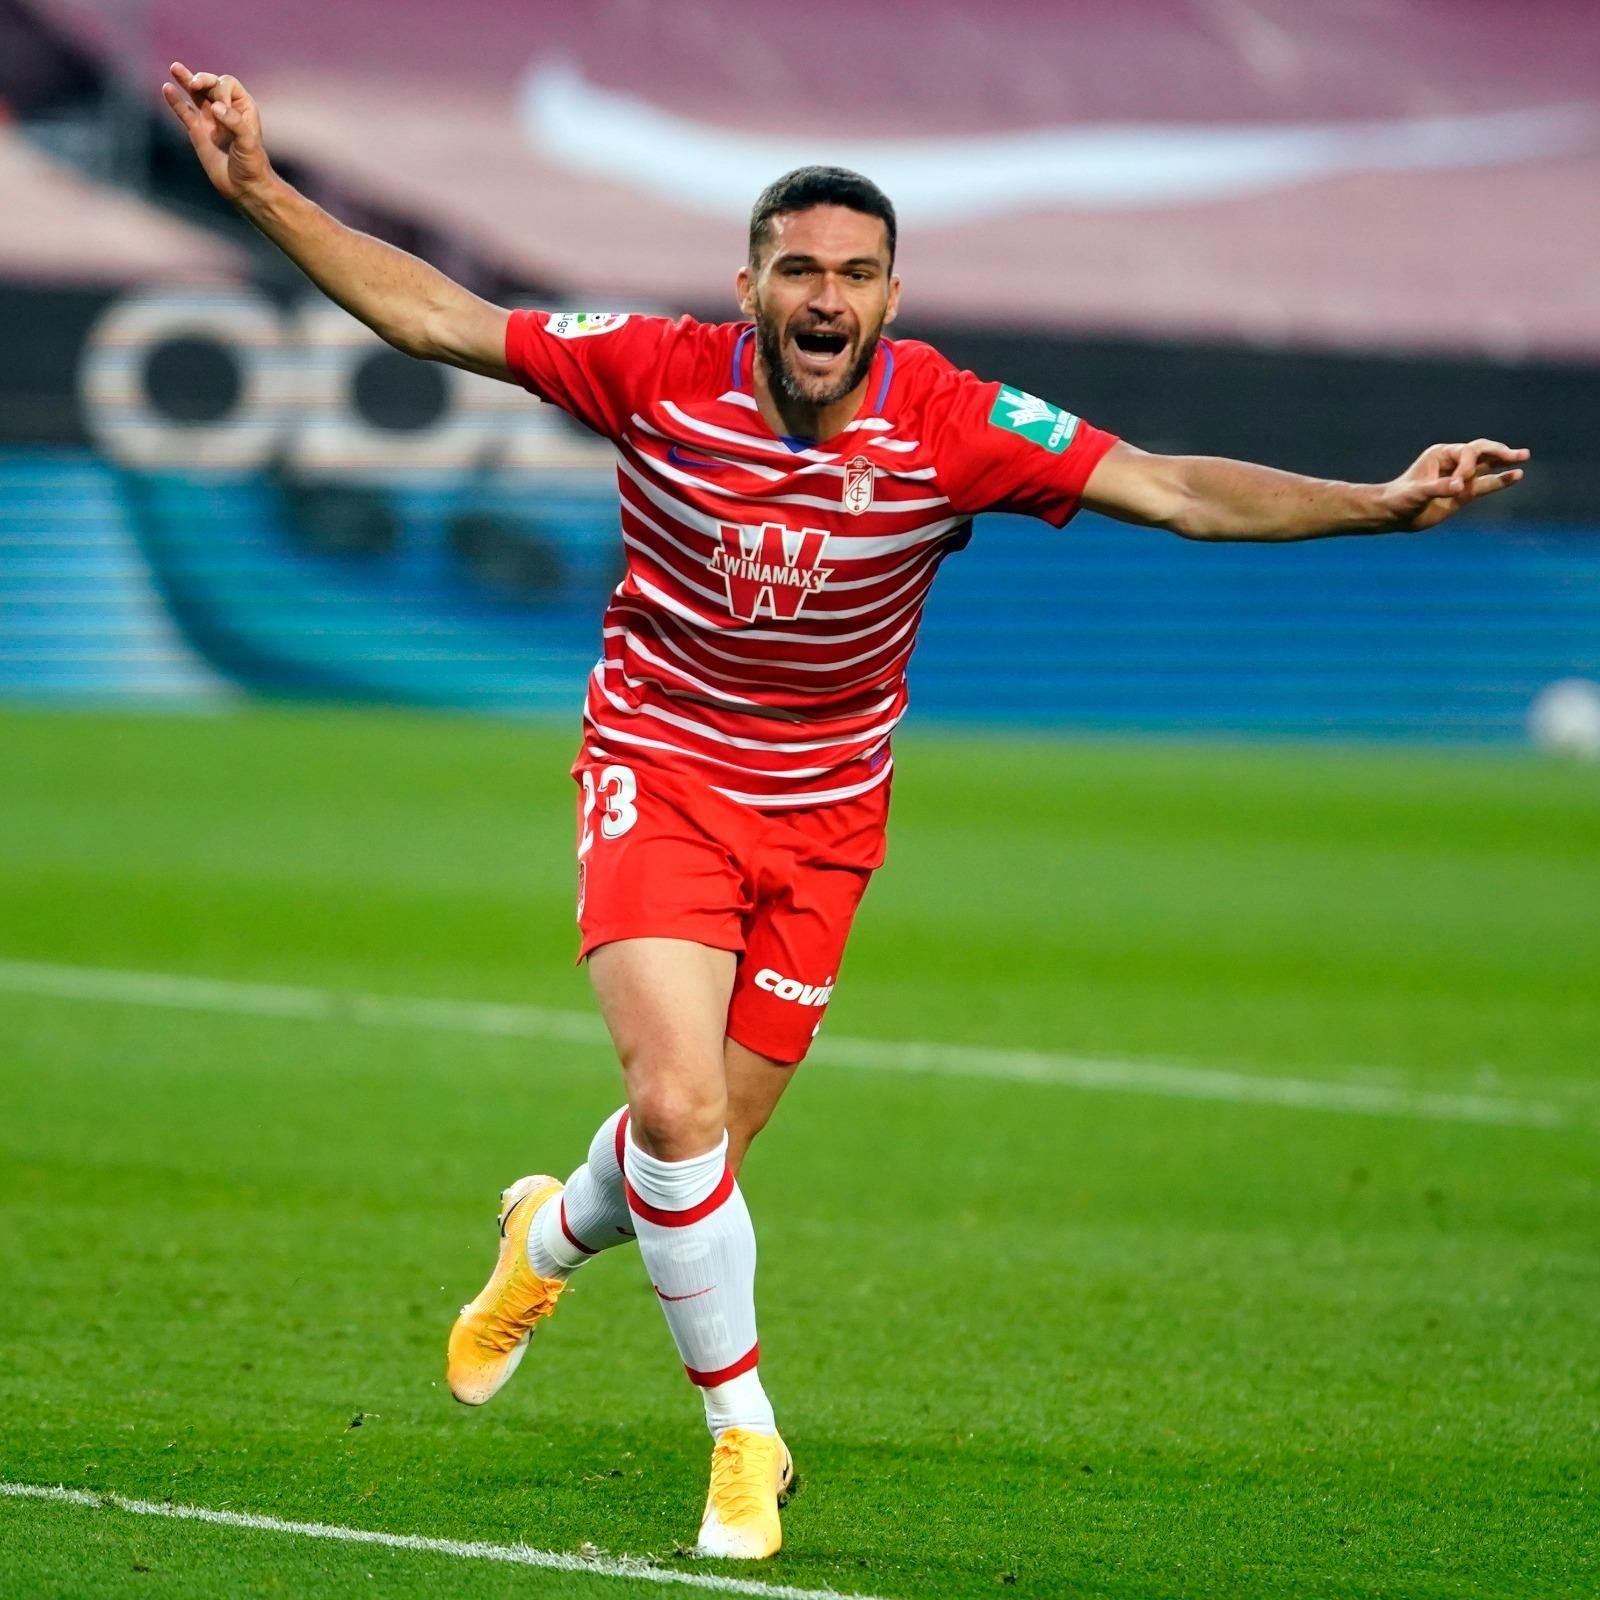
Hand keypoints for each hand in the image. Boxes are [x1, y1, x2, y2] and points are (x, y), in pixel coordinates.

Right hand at [160, 62, 272, 204]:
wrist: (244, 187)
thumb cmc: (252, 165)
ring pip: (195, 94)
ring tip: (175, 68)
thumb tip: (215, 108)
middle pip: (210, 84)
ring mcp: (209, 118)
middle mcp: (225, 109)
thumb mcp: (248, 143)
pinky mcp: (196, 130)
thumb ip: (235, 123)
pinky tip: (167, 88)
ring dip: (186, 80)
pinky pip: (184, 111)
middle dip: (203, 80)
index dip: (221, 90)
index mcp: (242, 107)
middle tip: (196, 84)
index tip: (222, 109)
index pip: (227, 85)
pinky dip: (175, 101)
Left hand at [1379, 439, 1528, 530]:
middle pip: (1482, 452)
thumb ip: (1438, 488)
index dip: (1468, 467)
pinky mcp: (1463, 494)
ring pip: (1487, 466)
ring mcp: (1460, 478)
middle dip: (1499, 452)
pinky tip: (1516, 476)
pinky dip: (1500, 481)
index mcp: (1441, 455)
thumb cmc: (1399, 499)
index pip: (1466, 454)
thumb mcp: (1416, 494)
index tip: (1458, 485)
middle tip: (1519, 454)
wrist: (1392, 515)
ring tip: (1524, 457)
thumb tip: (1460, 486)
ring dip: (1505, 462)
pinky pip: (1485, 485)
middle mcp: (1453, 463)